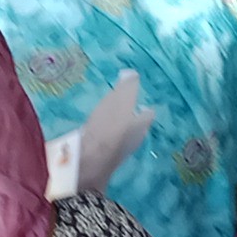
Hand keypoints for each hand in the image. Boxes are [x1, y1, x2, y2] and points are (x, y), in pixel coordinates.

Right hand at [75, 69, 152, 195]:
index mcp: (140, 125)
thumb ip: (127, 86)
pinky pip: (105, 145)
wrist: (88, 162)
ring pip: (121, 138)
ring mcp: (117, 152)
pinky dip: (102, 138)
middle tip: (124, 110)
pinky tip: (91, 134)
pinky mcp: (101, 160)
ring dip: (116, 129)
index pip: (148, 114)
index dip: (144, 108)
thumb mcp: (119, 99)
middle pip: (136, 128)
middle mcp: (133, 140)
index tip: (141, 103)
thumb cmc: (107, 128)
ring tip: (106, 120)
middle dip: (131, 119)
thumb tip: (132, 74)